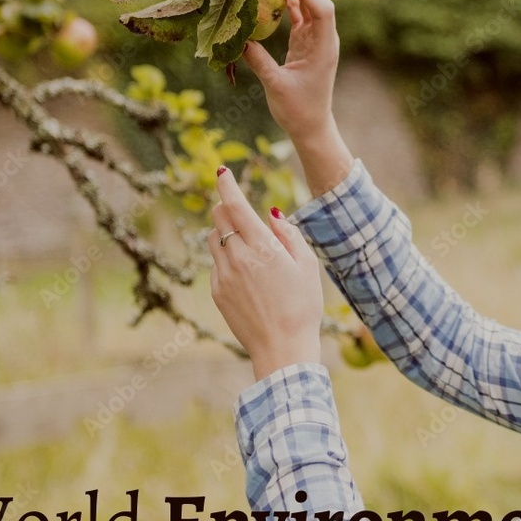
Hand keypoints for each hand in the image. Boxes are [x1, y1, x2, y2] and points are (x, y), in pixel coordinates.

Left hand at [207, 166, 323, 381]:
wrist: (283, 349)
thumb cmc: (302, 306)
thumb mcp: (307, 265)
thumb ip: (287, 233)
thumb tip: (270, 213)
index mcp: (262, 247)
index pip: (234, 205)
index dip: (225, 185)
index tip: (221, 172)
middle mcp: (237, 257)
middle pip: (218, 217)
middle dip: (227, 208)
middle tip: (242, 213)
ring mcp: (224, 275)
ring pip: (213, 238)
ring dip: (225, 232)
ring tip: (248, 248)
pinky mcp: (217, 291)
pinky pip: (215, 263)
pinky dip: (225, 257)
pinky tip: (246, 273)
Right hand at [242, 0, 339, 146]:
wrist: (310, 126)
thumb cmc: (297, 111)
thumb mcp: (275, 87)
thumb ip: (258, 62)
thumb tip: (238, 38)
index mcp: (323, 48)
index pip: (323, 10)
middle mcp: (324, 38)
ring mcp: (316, 38)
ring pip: (309, 2)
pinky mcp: (306, 40)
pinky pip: (298, 13)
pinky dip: (286, 1)